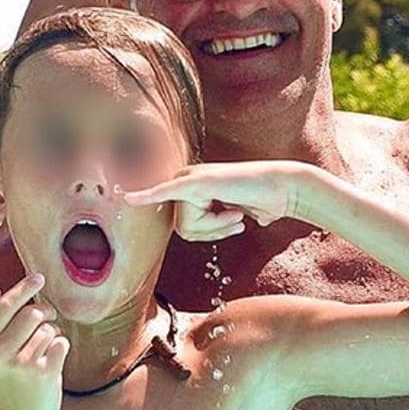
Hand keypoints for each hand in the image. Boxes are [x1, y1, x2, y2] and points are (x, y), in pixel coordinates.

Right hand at [0, 273, 68, 409]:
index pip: (4, 305)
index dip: (23, 288)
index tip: (38, 278)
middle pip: (31, 313)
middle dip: (44, 311)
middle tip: (48, 316)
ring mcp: (22, 364)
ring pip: (47, 328)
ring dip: (51, 332)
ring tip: (45, 346)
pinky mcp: (44, 374)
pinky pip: (60, 343)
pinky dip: (60, 346)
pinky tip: (52, 359)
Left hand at [124, 161, 306, 241]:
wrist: (283, 188)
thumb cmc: (264, 201)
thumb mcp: (238, 217)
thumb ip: (224, 221)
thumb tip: (244, 220)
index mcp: (188, 189)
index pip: (185, 227)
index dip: (204, 229)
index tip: (153, 214)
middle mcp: (184, 180)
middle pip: (185, 230)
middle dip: (214, 231)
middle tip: (236, 216)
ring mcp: (189, 179)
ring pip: (191, 226)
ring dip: (219, 225)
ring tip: (237, 208)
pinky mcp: (195, 182)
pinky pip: (164, 193)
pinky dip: (145, 197)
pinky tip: (125, 198)